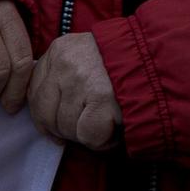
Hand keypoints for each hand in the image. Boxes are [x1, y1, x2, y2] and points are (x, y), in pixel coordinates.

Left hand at [28, 32, 122, 149]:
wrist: (156, 58)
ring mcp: (80, 80)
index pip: (33, 91)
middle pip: (44, 113)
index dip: (42, 116)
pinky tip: (113, 130)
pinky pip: (87, 136)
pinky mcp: (100, 99)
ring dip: (85, 135)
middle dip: (61, 130)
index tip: (53, 128)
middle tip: (82, 130)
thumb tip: (41, 108)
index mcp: (58, 49)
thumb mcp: (83, 55)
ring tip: (104, 124)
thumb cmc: (121, 62)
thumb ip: (61, 74)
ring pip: (66, 128)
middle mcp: (64, 62)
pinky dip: (101, 141)